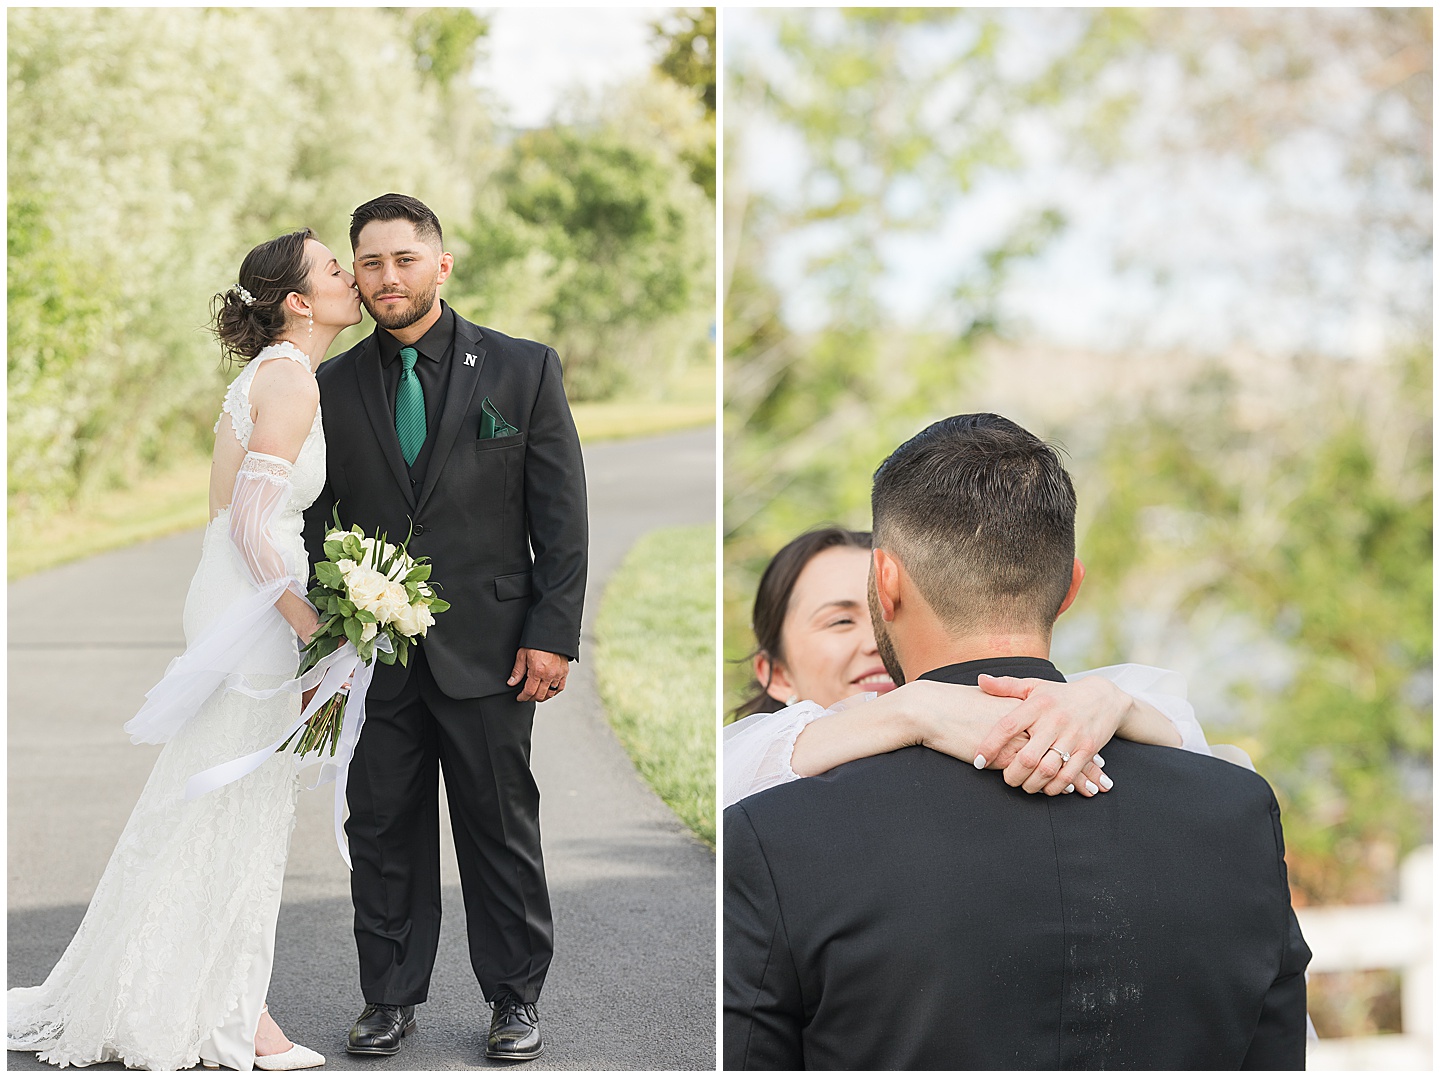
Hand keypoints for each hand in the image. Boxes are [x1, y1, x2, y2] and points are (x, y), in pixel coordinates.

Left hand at [508, 648, 568, 702]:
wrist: (551, 634)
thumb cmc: (536, 642)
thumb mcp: (523, 654)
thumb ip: (517, 671)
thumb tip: (511, 682)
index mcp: (537, 671)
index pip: (529, 691)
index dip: (523, 697)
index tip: (520, 697)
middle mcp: (549, 675)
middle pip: (540, 695)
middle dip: (531, 698)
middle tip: (526, 696)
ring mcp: (558, 674)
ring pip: (550, 694)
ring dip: (542, 697)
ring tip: (536, 695)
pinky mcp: (564, 672)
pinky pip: (560, 688)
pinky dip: (554, 692)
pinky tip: (548, 691)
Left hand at [972, 674, 1118, 796]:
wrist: (1104, 698)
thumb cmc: (1060, 695)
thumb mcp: (1034, 686)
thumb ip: (1006, 686)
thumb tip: (980, 680)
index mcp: (1037, 705)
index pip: (1007, 727)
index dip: (989, 746)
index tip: (978, 761)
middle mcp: (1054, 721)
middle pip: (1027, 757)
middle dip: (1012, 774)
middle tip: (1006, 778)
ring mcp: (1072, 737)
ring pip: (1046, 770)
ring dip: (1031, 784)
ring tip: (1024, 784)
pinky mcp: (1088, 750)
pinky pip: (1068, 776)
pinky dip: (1054, 787)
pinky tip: (1045, 787)